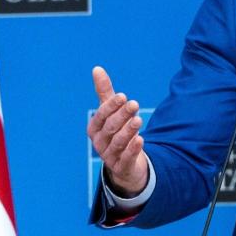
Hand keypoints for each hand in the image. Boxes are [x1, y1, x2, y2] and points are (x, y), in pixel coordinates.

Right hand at [88, 66, 148, 197]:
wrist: (124, 165)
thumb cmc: (116, 133)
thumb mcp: (111, 113)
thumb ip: (105, 93)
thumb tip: (97, 68)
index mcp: (94, 128)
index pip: (101, 116)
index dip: (111, 106)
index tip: (123, 96)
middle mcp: (99, 142)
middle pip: (110, 128)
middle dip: (122, 116)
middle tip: (134, 104)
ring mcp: (109, 156)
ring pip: (118, 143)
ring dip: (128, 131)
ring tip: (139, 120)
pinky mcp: (121, 167)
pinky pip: (126, 158)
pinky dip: (132, 149)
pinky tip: (141, 140)